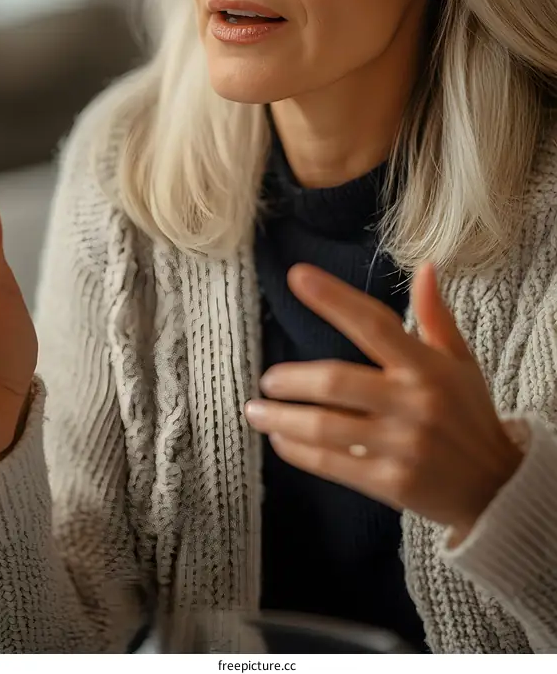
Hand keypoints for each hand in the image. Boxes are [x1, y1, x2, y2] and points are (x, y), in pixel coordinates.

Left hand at [245, 262, 522, 538]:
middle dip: (291, 380)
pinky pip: (332, 464)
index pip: (373, 323)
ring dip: (282, 419)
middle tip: (268, 379)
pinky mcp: (392, 485)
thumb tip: (425, 267)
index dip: (333, 298)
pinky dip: (298, 452)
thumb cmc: (470, 415)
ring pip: (325, 427)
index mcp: (426, 366)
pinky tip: (280, 442)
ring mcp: (402, 446)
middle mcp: (413, 403)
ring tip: (256, 411)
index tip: (297, 276)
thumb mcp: (461, 362)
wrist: (499, 488)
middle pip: (336, 382)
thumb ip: (436, 316)